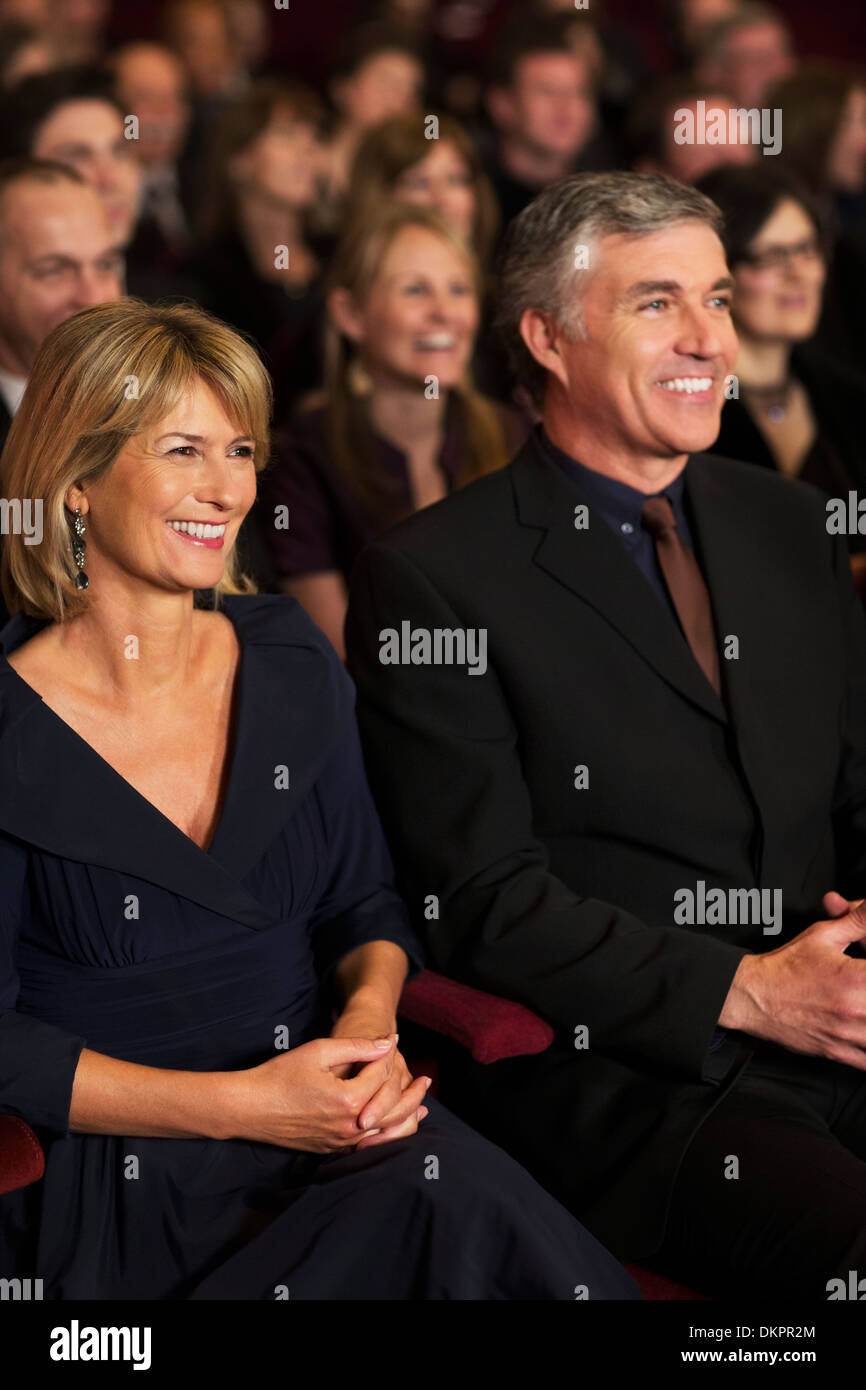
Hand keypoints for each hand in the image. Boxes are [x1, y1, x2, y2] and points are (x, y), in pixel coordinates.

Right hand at [222, 1035, 423, 1152]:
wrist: (249, 1108)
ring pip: (385, 1133)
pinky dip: (386, 1134)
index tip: (395, 1039)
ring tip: (421, 1108)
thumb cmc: (280, 1076)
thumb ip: (357, 1047)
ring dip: (405, 1117)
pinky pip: (368, 1145)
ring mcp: (341, 1142)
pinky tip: (390, 1127)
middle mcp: (350, 1126)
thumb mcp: (318, 1051)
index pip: (381, 1075)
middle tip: (427, 1081)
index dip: (388, 1054)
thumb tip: (388, 1042)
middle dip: (413, 1094)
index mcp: (349, 1100)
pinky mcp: (331, 1149)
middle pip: (394, 1110)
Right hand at [719, 898, 865, 1066]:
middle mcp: (857, 1008)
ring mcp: (849, 1035)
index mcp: (858, 976)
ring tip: (862, 1007)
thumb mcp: (823, 935)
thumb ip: (858, 920)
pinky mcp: (840, 1053)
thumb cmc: (786, 967)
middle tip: (864, 988)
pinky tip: (862, 1030)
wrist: (754, 996)